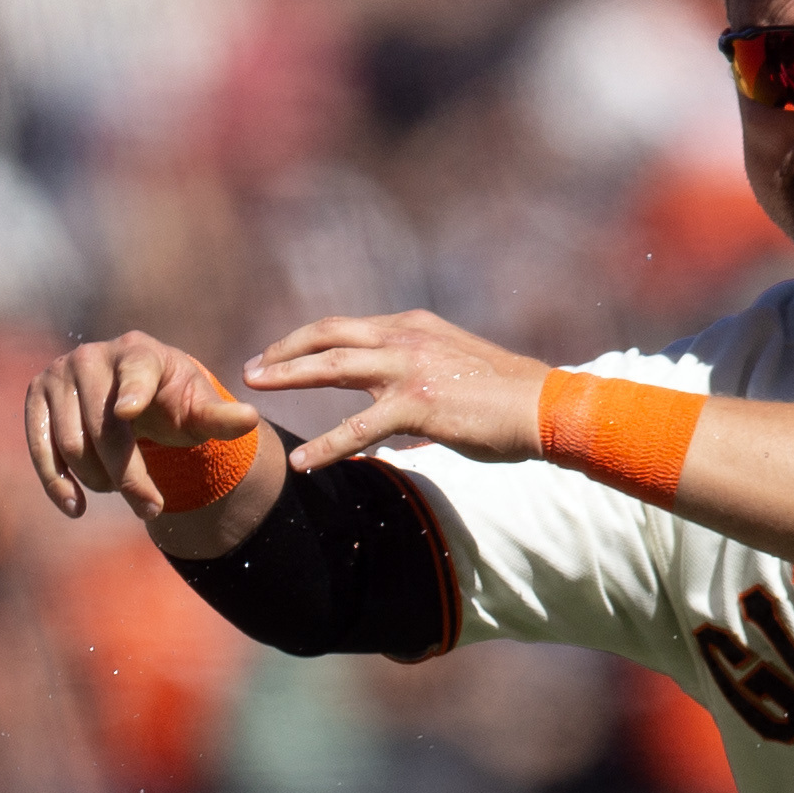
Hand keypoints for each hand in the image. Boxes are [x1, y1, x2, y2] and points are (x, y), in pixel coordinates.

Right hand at [24, 331, 279, 550]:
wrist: (127, 394)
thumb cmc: (169, 404)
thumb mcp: (197, 411)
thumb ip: (220, 419)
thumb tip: (250, 419)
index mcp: (139, 353)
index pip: (135, 373)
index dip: (132, 391)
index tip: (129, 411)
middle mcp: (92, 357)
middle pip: (105, 429)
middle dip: (128, 476)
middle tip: (150, 508)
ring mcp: (58, 374)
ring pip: (73, 444)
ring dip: (98, 480)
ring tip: (118, 488)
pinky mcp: (35, 396)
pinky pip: (40, 448)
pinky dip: (57, 483)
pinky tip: (76, 507)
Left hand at [240, 309, 550, 477]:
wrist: (542, 405)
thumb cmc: (501, 394)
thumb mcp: (450, 366)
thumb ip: (414, 372)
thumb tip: (390, 404)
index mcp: (411, 327)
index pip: (345, 327)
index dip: (305, 340)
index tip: (277, 355)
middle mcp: (405, 338)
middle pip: (328, 334)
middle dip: (284, 350)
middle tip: (251, 369)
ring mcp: (409, 368)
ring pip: (333, 367)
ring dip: (288, 376)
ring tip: (254, 390)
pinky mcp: (418, 404)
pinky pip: (359, 428)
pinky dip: (327, 447)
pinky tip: (303, 465)